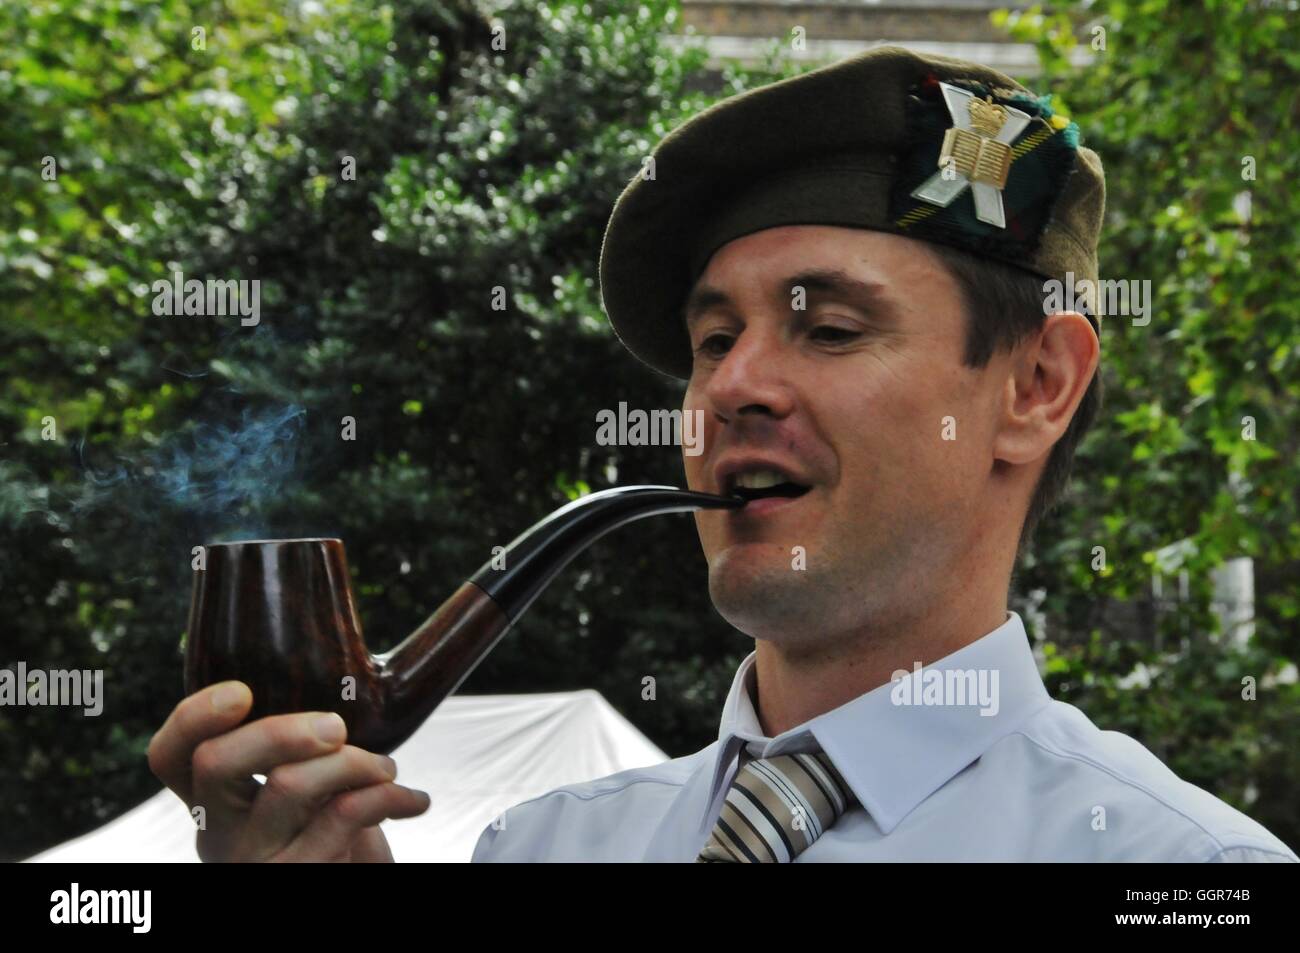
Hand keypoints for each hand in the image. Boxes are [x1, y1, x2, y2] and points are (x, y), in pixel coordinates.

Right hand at [147, 681, 430, 861]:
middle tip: (337, 726)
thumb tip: (340, 670)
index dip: (192, 717)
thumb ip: (297, 750)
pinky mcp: (298, 876)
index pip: (170, 755)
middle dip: (280, 729)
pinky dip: (390, 795)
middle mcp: (219, 832)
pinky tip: (413, 800)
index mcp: (213, 799)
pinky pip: (344, 815)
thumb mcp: (302, 792)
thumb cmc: (329, 835)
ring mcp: (254, 860)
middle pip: (215, 762)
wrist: (353, 883)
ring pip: (289, 785)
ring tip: (387, 768)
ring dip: (353, 761)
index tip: (241, 690)